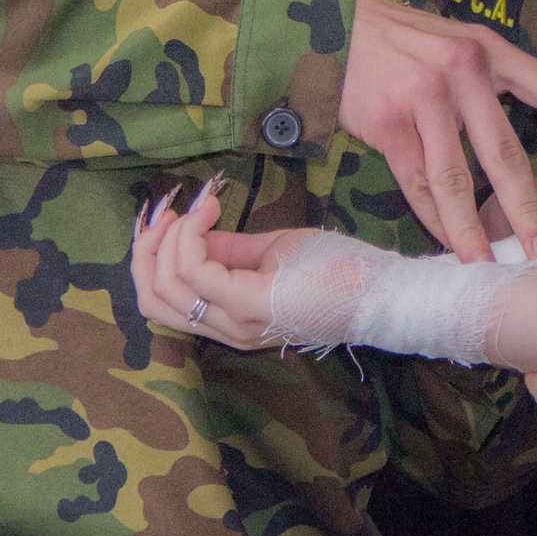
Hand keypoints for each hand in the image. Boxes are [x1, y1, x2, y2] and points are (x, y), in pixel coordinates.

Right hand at [133, 172, 536, 353]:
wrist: (391, 289)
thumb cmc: (344, 270)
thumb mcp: (277, 252)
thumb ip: (232, 250)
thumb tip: (194, 231)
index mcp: (233, 316)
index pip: (161, 300)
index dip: (150, 252)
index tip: (173, 209)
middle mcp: (230, 328)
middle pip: (152, 301)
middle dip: (144, 249)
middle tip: (163, 209)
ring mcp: (242, 320)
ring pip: (165, 289)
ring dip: (165, 240)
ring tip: (186, 208)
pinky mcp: (259, 305)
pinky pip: (197, 273)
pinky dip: (191, 236)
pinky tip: (208, 209)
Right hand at [340, 0, 536, 264]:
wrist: (335, 25)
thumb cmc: (407, 43)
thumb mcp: (458, 44)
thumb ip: (491, 90)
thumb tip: (520, 160)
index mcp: (491, 50)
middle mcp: (463, 70)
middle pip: (505, 151)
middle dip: (527, 206)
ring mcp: (423, 97)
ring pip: (456, 179)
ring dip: (474, 228)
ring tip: (489, 262)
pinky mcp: (387, 123)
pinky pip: (416, 183)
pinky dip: (434, 218)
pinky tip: (448, 240)